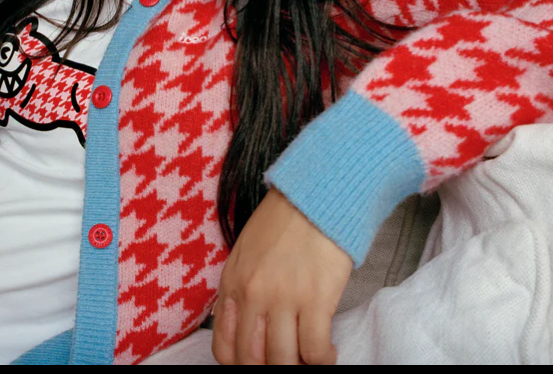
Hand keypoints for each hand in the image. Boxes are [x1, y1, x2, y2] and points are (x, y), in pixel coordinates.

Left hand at [211, 188, 353, 364]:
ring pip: (283, 360)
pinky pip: (315, 350)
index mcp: (233, 284)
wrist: (317, 196)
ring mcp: (284, 298)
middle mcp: (253, 295)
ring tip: (307, 359)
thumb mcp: (246, 253)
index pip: (224, 348)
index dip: (241, 366)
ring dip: (297, 366)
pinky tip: (327, 353)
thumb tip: (245, 328)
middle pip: (253, 360)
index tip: (259, 363)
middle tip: (286, 362)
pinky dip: (322, 360)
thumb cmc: (284, 223)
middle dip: (269, 369)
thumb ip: (240, 290)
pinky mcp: (316, 299)